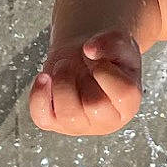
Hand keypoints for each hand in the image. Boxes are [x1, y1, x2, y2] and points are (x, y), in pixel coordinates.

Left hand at [28, 30, 143, 135]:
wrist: (85, 60)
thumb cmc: (107, 57)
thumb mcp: (119, 42)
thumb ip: (112, 42)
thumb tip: (90, 49)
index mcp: (127, 104)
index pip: (123, 94)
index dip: (108, 72)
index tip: (100, 61)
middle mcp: (105, 120)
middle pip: (94, 106)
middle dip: (82, 75)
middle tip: (79, 60)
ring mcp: (79, 125)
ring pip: (67, 115)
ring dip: (61, 82)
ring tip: (64, 67)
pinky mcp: (54, 123)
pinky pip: (42, 117)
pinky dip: (38, 95)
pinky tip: (44, 78)